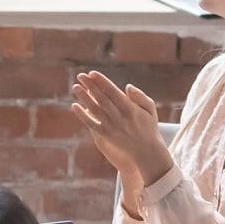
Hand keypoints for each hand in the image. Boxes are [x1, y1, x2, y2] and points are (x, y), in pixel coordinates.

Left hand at [71, 71, 172, 189]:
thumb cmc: (148, 126)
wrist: (146, 150)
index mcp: (130, 108)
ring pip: (94, 110)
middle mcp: (119, 117)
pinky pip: (91, 124)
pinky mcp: (105, 135)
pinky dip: (82, 115)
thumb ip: (140, 96)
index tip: (92, 73)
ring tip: (75, 87)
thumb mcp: (150, 109)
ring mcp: (111, 127)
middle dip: (90, 86)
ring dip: (84, 98)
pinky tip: (74, 106)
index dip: (101, 81)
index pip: (112, 91)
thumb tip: (126, 86)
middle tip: (80, 75)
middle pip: (101, 98)